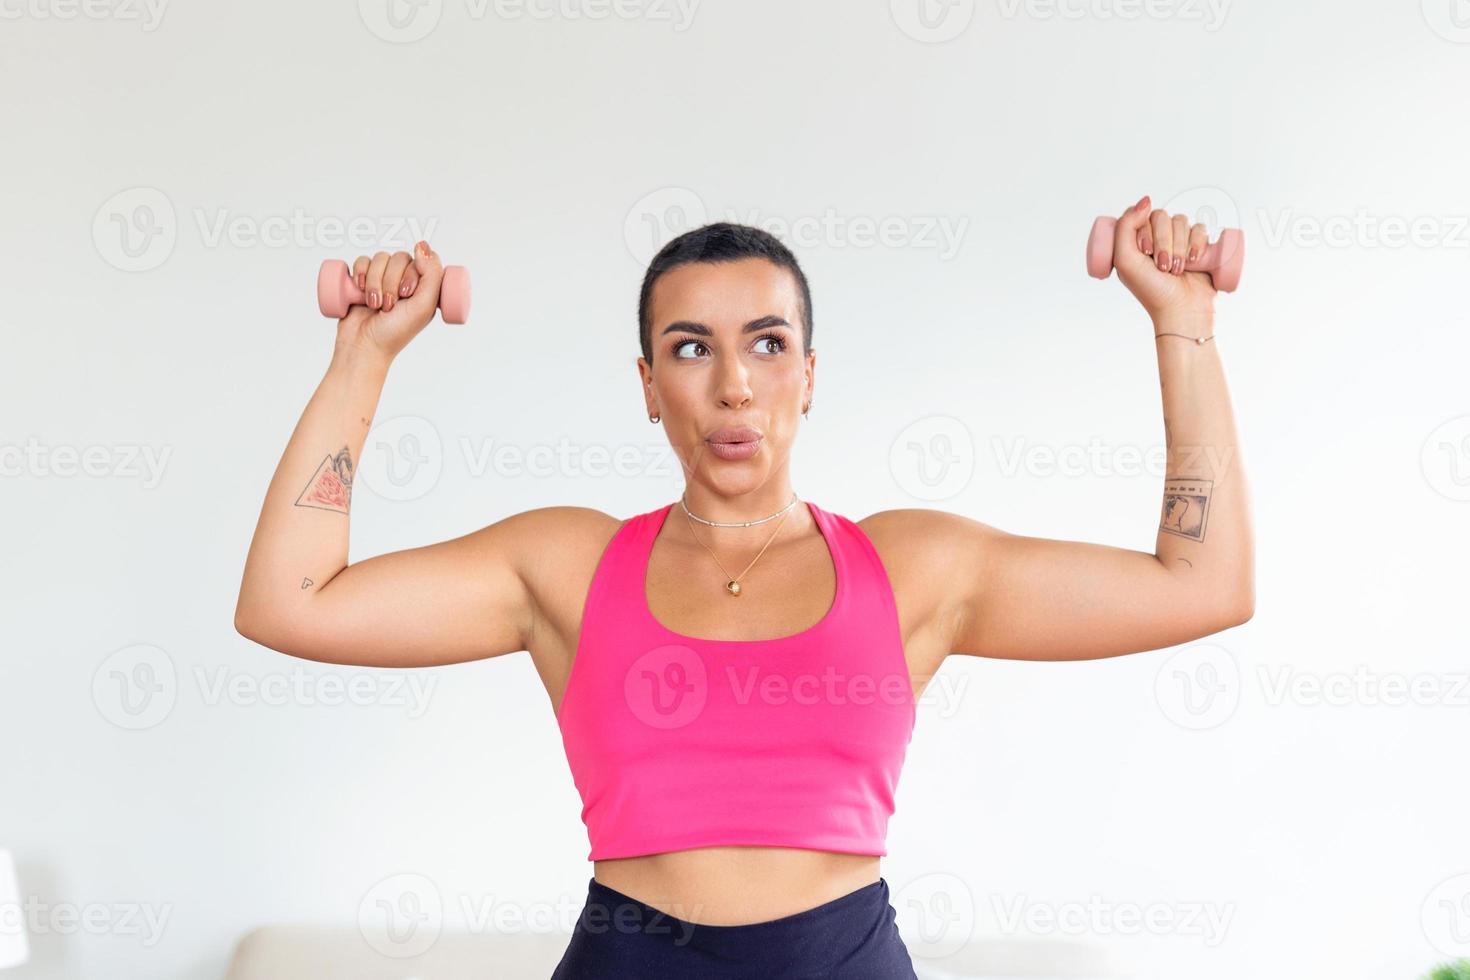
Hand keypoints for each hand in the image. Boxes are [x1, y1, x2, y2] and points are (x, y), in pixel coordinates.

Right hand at [334, 241, 444, 360]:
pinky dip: (360, 272)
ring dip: (375, 281)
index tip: (407, 294)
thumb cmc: (395, 332)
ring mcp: (383, 279)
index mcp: (424, 287)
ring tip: (373, 304)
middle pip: (400, 257)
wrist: (363, 346)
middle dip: (390, 281)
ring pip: (380, 258)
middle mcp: (405, 280)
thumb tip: (422, 246)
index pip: (422, 259)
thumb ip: (432, 275)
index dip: (412, 273)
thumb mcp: (423, 307)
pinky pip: (362, 259)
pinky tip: (360, 289)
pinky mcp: (363, 279)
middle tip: (388, 305)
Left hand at [1111, 195, 1216, 324]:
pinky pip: (1200, 228)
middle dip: (1163, 242)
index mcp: (1134, 242)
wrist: (1182, 310)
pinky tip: (1194, 260)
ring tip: (1177, 270)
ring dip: (1179, 246)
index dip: (1144, 231)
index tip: (1144, 253)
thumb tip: (1146, 200)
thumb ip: (1125, 227)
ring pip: (1181, 220)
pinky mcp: (1198, 245)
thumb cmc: (1151, 290)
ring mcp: (1178, 241)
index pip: (1139, 215)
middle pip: (1161, 216)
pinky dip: (1197, 242)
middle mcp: (1155, 239)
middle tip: (1162, 266)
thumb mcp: (1125, 261)